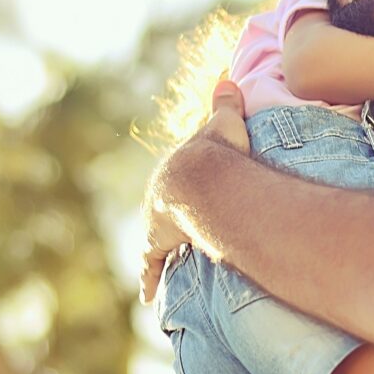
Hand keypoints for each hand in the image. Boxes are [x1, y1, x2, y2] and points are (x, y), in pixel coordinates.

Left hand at [138, 80, 249, 303]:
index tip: (187, 195)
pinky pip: (152, 264)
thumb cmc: (216, 151)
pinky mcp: (158, 243)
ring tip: (168, 264)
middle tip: (179, 228)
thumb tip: (227, 77)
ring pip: (157, 238)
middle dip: (169, 217)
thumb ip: (226, 102)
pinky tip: (146, 295)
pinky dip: (149, 279)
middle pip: (164, 208)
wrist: (202, 176)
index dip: (183, 186)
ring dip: (160, 250)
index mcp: (176, 170)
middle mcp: (162, 195)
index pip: (177, 179)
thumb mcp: (224, 123)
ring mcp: (158, 220)